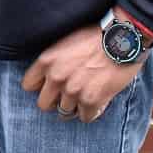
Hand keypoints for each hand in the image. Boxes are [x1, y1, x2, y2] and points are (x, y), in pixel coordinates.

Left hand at [21, 22, 146, 122]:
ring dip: (75, 106)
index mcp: (46, 61)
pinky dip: (92, 112)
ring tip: (87, 94)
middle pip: (43, 104)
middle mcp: (56, 77)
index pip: (28, 85)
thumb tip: (50, 77)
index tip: (50, 86)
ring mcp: (73, 91)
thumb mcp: (66, 42)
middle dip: (55, 101)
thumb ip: (54, 61)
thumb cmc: (97, 35)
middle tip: (68, 95)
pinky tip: (98, 101)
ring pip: (65, 112)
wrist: (124, 36)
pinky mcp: (92, 101)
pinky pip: (85, 117)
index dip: (40, 87)